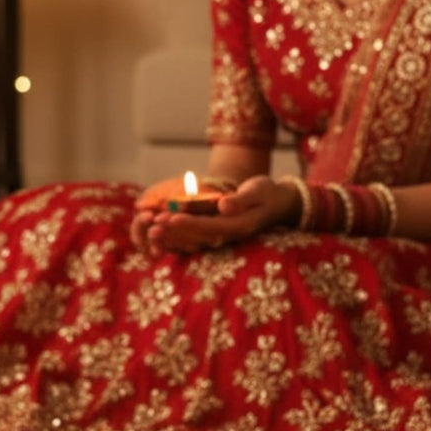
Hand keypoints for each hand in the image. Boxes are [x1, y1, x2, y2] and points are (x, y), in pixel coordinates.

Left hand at [131, 176, 299, 255]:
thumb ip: (241, 200)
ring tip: (151, 230)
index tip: (169, 219)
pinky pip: (196, 238)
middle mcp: (229, 235)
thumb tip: (223, 206)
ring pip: (194, 240)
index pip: (209, 226)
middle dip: (174, 233)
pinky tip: (161, 232)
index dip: (188, 224)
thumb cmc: (268, 193)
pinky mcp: (218, 233)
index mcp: (239, 226)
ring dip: (173, 237)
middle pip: (197, 237)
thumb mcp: (259, 191)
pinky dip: (179, 236)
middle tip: (151, 227)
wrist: (279, 204)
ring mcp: (223, 236)